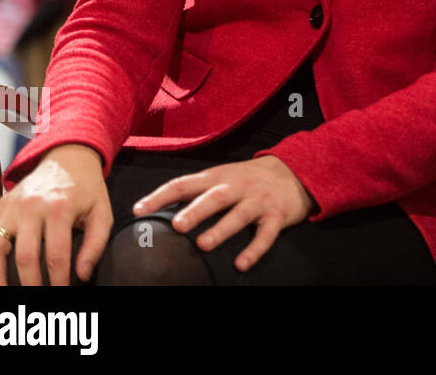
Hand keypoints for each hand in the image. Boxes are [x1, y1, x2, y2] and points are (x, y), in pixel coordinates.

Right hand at [0, 143, 112, 285]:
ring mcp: (12, 206)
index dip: (58, 280)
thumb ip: (96, 244)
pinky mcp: (0, 206)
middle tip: (36, 298)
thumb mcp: (101, 212)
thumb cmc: (87, 188)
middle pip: (25, 255)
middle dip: (30, 283)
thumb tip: (83, 273)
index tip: (62, 292)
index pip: (56, 254)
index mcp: (60, 208)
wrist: (68, 157)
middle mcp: (32, 206)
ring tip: (5, 293)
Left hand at [132, 156, 313, 271]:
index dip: (161, 196)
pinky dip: (254, 249)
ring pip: (239, 214)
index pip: (185, 183)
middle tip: (177, 226)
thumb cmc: (251, 178)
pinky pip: (265, 234)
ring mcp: (258, 201)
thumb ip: (198, 190)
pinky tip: (241, 263)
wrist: (296, 171)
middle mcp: (238, 186)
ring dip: (221, 229)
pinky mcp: (277, 215)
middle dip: (195, 210)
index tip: (140, 210)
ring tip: (204, 244)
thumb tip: (162, 209)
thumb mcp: (225, 175)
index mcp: (219, 176)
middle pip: (215, 196)